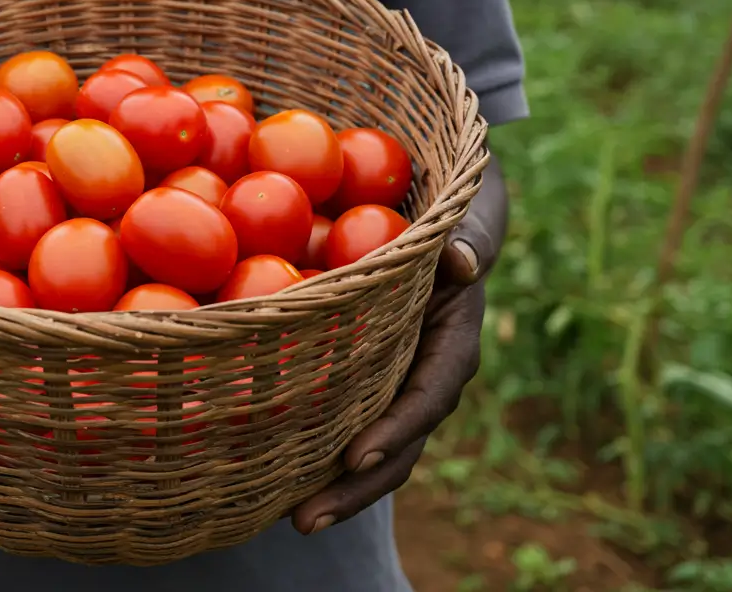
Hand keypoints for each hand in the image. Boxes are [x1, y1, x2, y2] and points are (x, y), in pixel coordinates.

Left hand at [291, 201, 496, 534]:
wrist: (437, 214)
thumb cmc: (445, 209)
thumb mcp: (464, 214)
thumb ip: (466, 237)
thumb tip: (462, 262)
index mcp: (452, 341)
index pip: (429, 395)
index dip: (398, 428)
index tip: (358, 456)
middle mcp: (426, 375)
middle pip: (399, 445)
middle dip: (355, 489)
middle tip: (305, 521)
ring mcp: (395, 385)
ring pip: (371, 450)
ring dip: (334, 491)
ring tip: (292, 523)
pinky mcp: (364, 383)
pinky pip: (341, 425)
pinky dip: (312, 454)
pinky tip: (266, 480)